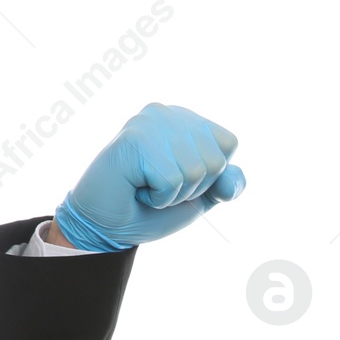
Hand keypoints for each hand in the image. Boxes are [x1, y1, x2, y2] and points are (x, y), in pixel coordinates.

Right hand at [52, 102, 244, 251]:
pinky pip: (172, 180)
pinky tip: (136, 188)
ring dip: (173, 195)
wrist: (107, 227)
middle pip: (216, 160)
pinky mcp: (135, 138)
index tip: (179, 180)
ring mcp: (150, 122)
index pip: (229, 143)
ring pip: (197, 171)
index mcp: (185, 120)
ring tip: (146, 187)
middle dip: (192, 188)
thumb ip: (224, 185)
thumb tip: (232, 179)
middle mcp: (168, 113)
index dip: (212, 176)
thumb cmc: (149, 210)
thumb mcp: (198, 199)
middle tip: (159, 187)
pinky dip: (158, 198)